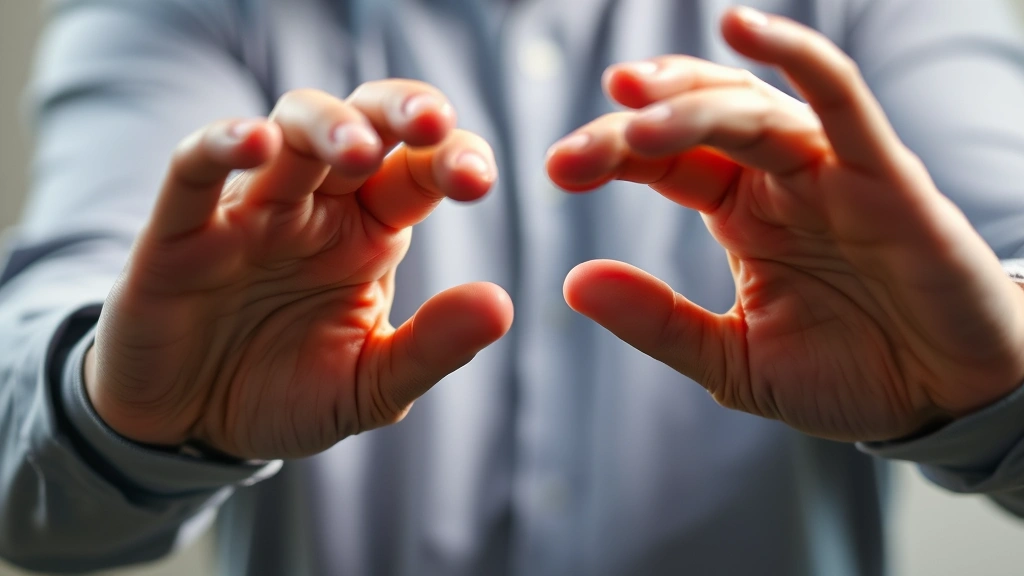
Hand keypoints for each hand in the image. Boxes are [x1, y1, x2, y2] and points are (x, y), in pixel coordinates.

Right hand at [86, 83, 512, 458]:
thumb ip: (431, 348)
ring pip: (287, 132)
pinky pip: (193, 173)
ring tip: (357, 149)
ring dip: (325, 126)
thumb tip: (503, 305)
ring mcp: (248, 215)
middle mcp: (315, 210)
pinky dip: (219, 147)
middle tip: (432, 124)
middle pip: (359, 126)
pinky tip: (255, 143)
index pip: (417, 171)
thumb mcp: (371, 386)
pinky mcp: (179, 236)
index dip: (450, 158)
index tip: (479, 179)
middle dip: (397, 114)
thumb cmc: (287, 394)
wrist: (194, 429)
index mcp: (368, 234)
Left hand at [547, 7, 1023, 441]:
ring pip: (755, 108)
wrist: (943, 400)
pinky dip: (798, 58)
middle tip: (575, 149)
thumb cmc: (848, 373)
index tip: (557, 167)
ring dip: (691, 101)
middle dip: (634, 123)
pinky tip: (743, 26)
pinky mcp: (888, 177)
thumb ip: (659, 324)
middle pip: (699, 121)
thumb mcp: (734, 361)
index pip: (666, 161)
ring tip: (633, 107)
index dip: (611, 152)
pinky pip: (842, 103)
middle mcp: (780, 180)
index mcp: (741, 212)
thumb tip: (572, 283)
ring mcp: (832, 172)